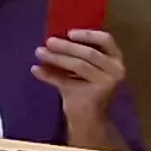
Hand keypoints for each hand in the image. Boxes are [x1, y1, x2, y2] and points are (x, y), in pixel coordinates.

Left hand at [36, 28, 128, 150]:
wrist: (89, 118)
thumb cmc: (86, 87)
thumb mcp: (83, 67)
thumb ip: (72, 53)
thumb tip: (49, 41)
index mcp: (115, 59)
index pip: (106, 40)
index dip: (87, 34)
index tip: (68, 32)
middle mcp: (115, 70)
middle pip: (89, 53)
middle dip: (66, 46)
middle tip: (48, 42)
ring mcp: (106, 84)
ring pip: (79, 65)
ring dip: (57, 58)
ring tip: (39, 52)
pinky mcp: (93, 96)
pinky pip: (66, 82)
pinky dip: (49, 76)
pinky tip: (35, 70)